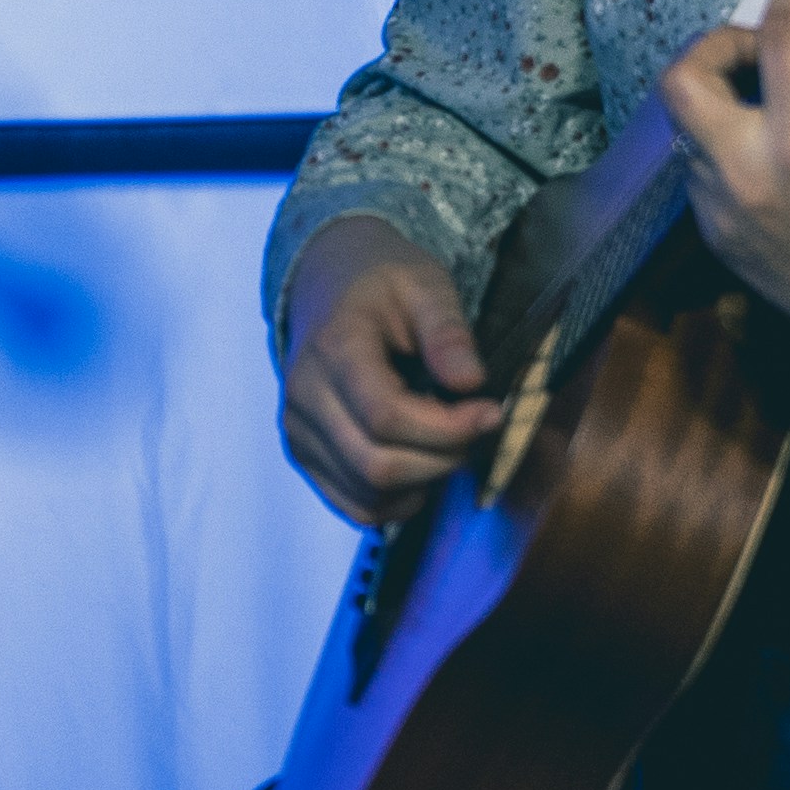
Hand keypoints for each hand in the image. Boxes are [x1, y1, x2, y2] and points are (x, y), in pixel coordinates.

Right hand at [279, 215, 502, 525]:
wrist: (327, 284)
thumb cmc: (381, 284)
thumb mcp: (425, 285)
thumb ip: (448, 332)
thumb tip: (471, 384)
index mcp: (334, 349)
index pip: (387, 416)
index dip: (448, 428)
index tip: (491, 412)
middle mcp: (305, 398)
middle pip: (377, 465)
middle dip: (443, 459)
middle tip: (476, 429)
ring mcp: (298, 432)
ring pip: (368, 494)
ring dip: (424, 480)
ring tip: (448, 440)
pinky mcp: (303, 455)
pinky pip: (353, 505)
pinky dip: (397, 501)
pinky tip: (422, 464)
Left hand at [659, 0, 789, 440]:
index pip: (783, 40)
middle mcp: (744, 179)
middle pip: (682, 80)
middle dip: (719, 46)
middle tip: (772, 50)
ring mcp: (721, 214)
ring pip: (686, 126)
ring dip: (723, 94)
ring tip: (780, 97)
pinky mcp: (716, 240)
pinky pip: (700, 168)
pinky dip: (726, 140)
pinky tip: (775, 149)